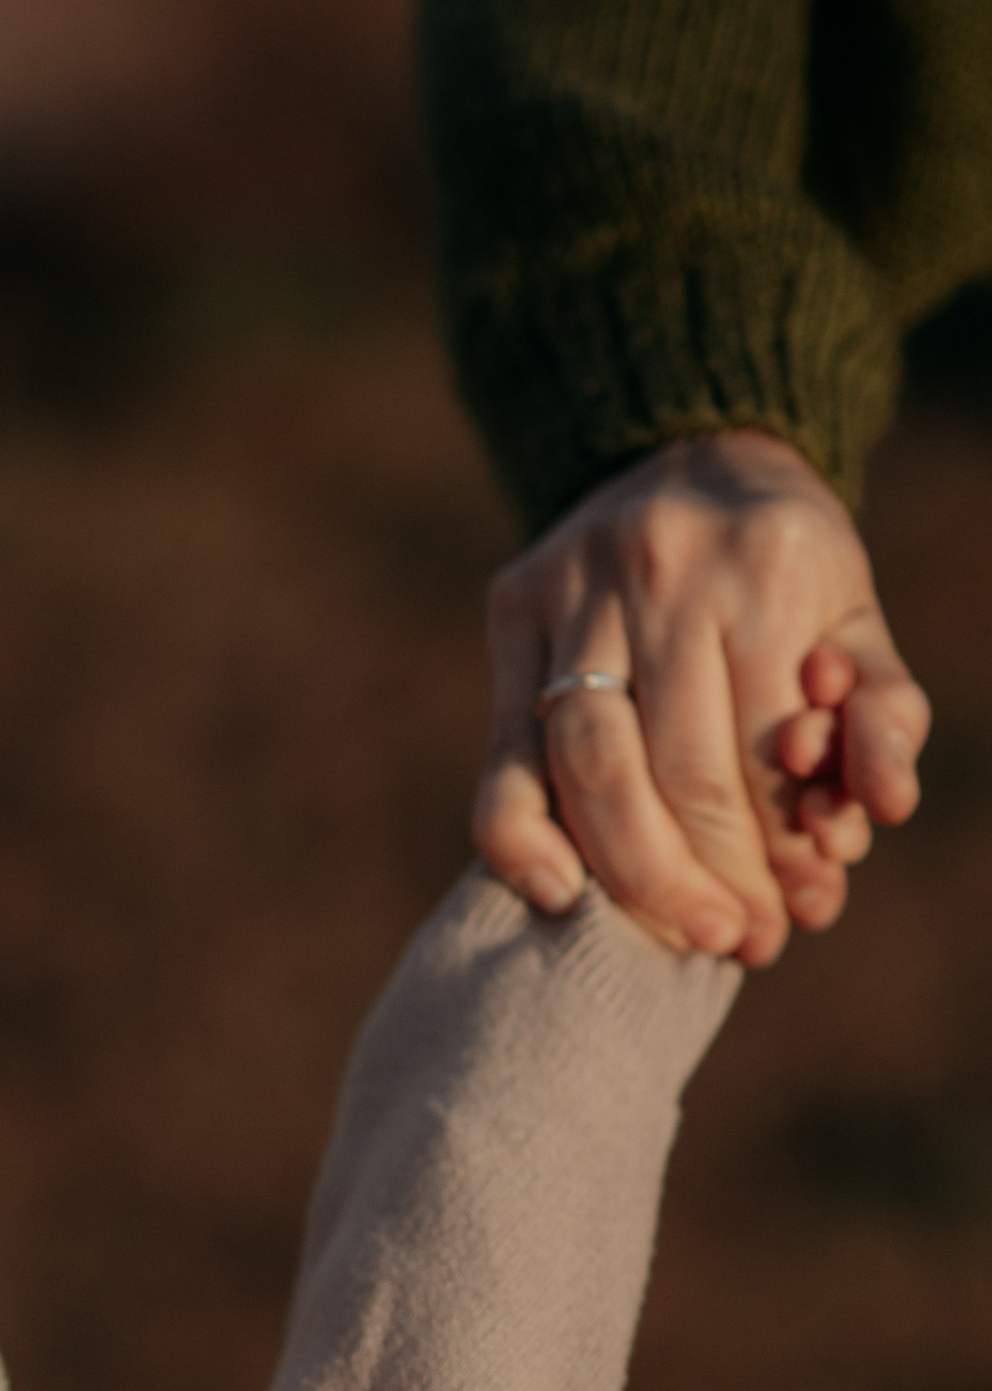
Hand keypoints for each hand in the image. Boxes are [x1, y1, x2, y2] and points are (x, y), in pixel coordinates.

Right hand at [476, 431, 931, 966]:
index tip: (802, 911)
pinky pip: (506, 752)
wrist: (688, 450)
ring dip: (637, 875)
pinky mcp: (515, 613)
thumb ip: (882, 711)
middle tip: (741, 940)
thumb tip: (884, 809)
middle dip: (716, 876)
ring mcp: (576, 588)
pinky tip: (558, 896)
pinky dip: (521, 838)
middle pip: (679, 770)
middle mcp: (664, 565)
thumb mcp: (853, 619)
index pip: (764, 745)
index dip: (783, 845)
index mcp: (767, 561)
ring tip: (682, 932)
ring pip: (591, 769)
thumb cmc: (784, 566)